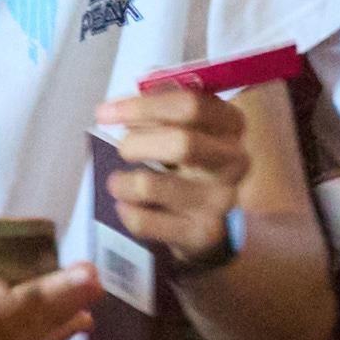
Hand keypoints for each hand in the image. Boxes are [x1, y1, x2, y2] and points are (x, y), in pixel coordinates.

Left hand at [92, 88, 249, 261]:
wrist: (209, 220)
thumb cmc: (188, 162)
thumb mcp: (182, 127)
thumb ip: (157, 110)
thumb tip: (118, 109)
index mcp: (231, 124)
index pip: (191, 106)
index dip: (143, 106)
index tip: (104, 112)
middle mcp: (234, 161)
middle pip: (182, 144)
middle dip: (136, 144)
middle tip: (121, 150)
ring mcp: (221, 200)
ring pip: (153, 186)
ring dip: (123, 182)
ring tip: (116, 183)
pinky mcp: (202, 234)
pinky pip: (145, 222)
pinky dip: (126, 212)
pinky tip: (126, 207)